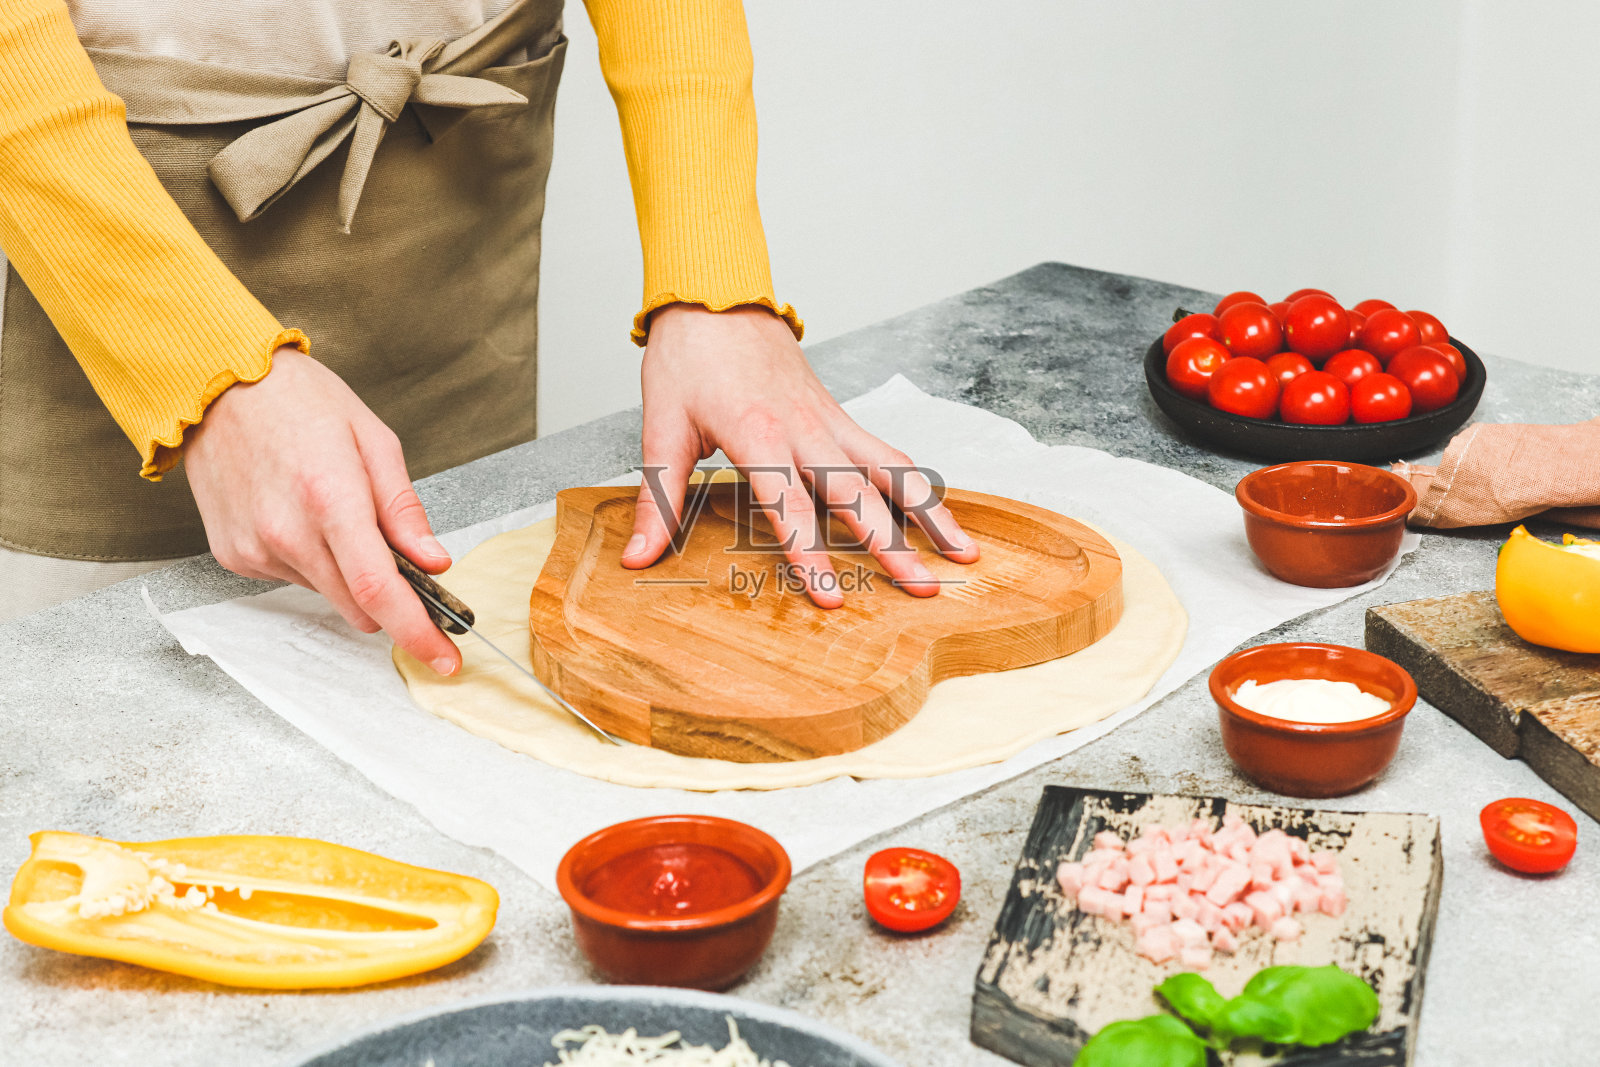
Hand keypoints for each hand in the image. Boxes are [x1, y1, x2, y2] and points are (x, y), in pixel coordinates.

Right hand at [184, 347, 461, 674]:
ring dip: (347, 574)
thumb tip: (435, 562)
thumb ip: (404, 510)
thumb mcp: (373, 440)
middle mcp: (287, 533)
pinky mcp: (234, 556)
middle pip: (359, 606)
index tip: (445, 660)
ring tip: (334, 512)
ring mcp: (256, 549)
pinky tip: (301, 516)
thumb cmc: (299, 402)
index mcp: (331, 499)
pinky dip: (312, 561)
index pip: (380, 590)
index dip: (418, 632)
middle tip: (404, 565)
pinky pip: (293, 579)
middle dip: (391, 600)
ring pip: (328, 595)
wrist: (215, 385)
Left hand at [627, 303, 977, 606]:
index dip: (810, 554)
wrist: (718, 298)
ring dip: (931, 514)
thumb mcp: (662, 427)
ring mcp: (831, 421)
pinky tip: (944, 515)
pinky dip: (921, 485)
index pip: (788, 505)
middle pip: (858, 494)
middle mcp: (805, 429)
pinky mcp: (842, 417)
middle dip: (893, 546)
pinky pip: (890, 452)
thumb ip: (658, 499)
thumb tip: (638, 558)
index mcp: (757, 433)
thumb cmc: (689, 358)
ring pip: (893, 470)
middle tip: (922, 589)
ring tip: (963, 555)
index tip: (831, 598)